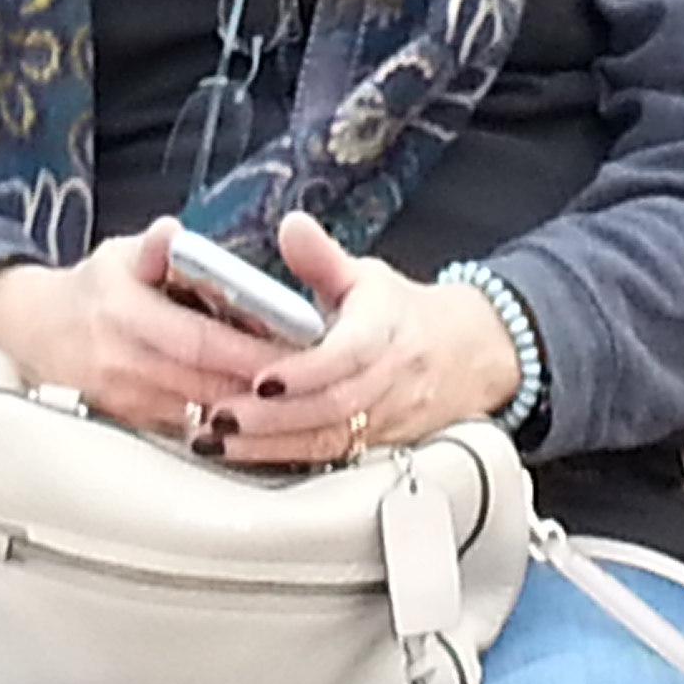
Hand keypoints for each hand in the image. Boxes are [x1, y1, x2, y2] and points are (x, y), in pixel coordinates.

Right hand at [0, 222, 281, 434]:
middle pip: (209, 382)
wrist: (35, 336)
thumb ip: (154, 248)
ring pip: (203, 414)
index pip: (200, 337)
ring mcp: (124, 400)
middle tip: (317, 378)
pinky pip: (187, 431)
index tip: (301, 346)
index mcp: (122, 309)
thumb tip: (173, 232)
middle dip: (265, 385)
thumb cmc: (94, 288)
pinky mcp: (129, 425)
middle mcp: (121, 360)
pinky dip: (227, 427)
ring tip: (298, 399)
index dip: (252, 347)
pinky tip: (259, 418)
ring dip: (252, 410)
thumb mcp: (118, 254)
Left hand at [200, 215, 516, 464]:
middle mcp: (391, 377)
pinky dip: (282, 457)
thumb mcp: (365, 276)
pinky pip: (330, 457)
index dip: (308, 370)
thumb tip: (291, 226)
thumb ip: (323, 257)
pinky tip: (240, 454)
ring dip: (270, 442)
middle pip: (336, 405)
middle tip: (221, 416)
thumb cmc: (400, 312)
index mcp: (388, 326)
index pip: (352, 353)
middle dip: (276, 416)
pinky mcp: (377, 445)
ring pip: (330, 437)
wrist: (466, 354)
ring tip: (217, 438)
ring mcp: (387, 417)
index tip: (264, 379)